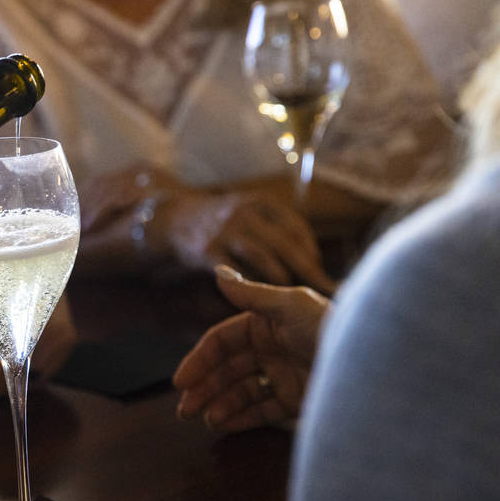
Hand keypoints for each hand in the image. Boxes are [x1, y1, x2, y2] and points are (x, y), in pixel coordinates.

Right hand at [159, 191, 335, 292]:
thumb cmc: (223, 224)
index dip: (311, 251)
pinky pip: (236, 273)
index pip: (296, 228)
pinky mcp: (208, 251)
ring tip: (292, 295)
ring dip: (281, 279)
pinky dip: (251, 286)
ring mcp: (225, 230)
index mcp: (260, 203)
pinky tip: (259, 297)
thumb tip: (313, 263)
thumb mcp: (250, 214)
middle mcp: (245, 212)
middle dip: (307, 269)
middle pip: (284, 244)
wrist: (175, 219)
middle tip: (324, 290)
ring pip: (263, 258)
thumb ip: (276, 233)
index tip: (321, 272)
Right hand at [173, 265, 330, 430]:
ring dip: (220, 405)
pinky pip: (262, 411)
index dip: (199, 360)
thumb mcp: (288, 306)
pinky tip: (224, 425)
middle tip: (184, 411)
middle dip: (205, 389)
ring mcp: (283, 375)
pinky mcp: (296, 400)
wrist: (370, 366)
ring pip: (241, 392)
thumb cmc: (328, 328)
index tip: (181, 382)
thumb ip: (250, 294)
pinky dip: (242, 418)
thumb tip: (218, 272)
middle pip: (227, 370)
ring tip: (205, 420)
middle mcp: (271, 349)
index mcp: (265, 323)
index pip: (222, 342)